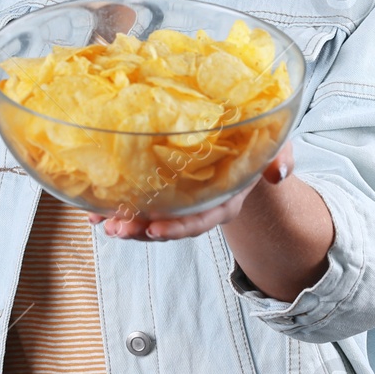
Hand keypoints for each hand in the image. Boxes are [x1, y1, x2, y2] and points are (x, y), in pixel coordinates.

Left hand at [86, 141, 293, 240]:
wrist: (244, 142)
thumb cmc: (258, 143)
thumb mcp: (276, 144)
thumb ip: (281, 155)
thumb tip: (279, 171)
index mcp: (225, 199)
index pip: (201, 219)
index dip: (179, 227)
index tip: (155, 229)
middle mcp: (200, 205)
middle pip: (170, 225)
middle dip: (142, 231)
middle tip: (116, 230)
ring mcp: (180, 200)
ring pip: (150, 218)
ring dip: (125, 223)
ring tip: (100, 223)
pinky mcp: (164, 190)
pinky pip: (140, 202)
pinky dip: (117, 206)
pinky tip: (94, 207)